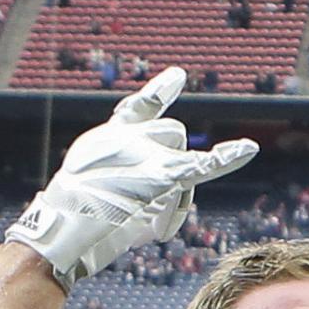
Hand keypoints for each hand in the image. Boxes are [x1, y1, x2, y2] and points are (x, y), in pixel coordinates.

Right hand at [7, 68, 260, 288]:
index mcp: (109, 139)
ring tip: (152, 225)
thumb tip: (171, 190)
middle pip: (172, 134)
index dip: (156, 95)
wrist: (61, 232)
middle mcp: (124, 137)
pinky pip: (202, 166)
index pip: (136, 109)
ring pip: (184, 154)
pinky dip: (227, 158)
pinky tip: (248, 150)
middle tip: (148, 206)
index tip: (176, 76)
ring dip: (179, 193)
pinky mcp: (157, 177)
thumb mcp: (113, 196)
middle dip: (174, 163)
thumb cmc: (84, 225)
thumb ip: (144, 186)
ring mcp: (141, 153)